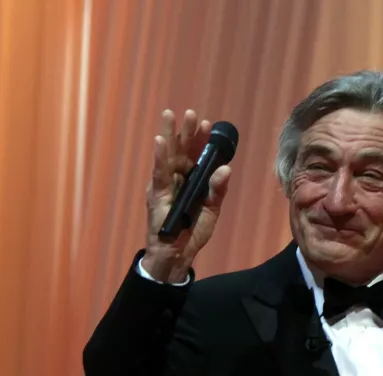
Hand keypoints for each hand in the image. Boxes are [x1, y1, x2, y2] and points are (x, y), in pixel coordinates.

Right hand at [142, 109, 231, 282]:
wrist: (178, 254)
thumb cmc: (192, 231)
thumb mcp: (212, 209)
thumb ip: (218, 189)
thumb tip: (226, 167)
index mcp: (190, 179)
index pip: (195, 155)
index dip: (201, 140)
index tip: (208, 124)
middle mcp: (176, 178)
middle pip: (181, 150)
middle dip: (186, 131)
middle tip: (191, 113)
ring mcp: (164, 185)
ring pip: (167, 155)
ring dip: (169, 135)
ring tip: (170, 115)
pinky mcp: (156, 195)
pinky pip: (158, 174)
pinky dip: (159, 157)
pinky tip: (160, 141)